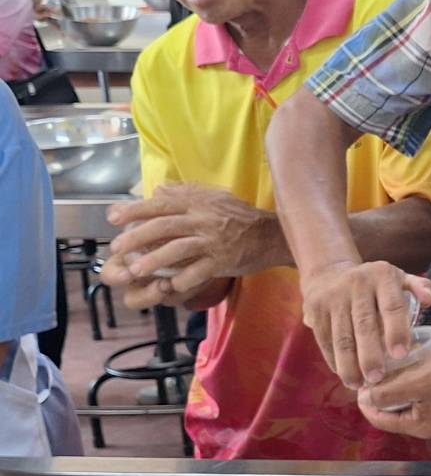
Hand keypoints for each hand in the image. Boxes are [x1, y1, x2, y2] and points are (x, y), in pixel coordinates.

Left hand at [102, 184, 275, 307]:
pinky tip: (170, 286)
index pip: (161, 204)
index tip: (113, 217)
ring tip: (135, 271)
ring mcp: (213, 241)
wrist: (272, 235)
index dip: (135, 209)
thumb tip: (158, 188)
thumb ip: (187, 192)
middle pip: (164, 226)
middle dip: (137, 236)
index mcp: (198, 203)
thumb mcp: (215, 197)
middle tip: (117, 248)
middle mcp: (203, 220)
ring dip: (154, 260)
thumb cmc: (241, 217)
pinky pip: (198, 271)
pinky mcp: (224, 260)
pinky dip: (183, 280)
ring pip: (178, 249)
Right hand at [300, 261, 430, 388]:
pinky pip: (326, 341)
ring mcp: (333, 299)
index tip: (401, 355)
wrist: (329, 273)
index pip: (392, 306)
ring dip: (350, 365)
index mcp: (381, 276)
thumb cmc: (372, 282)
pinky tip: (345, 374)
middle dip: (370, 356)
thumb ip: (420, 287)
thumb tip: (430, 300)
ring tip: (359, 384)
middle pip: (364, 325)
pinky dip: (335, 361)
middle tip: (378, 379)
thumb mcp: (399, 277)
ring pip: (342, 337)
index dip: (397, 331)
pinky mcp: (315, 312)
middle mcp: (356, 285)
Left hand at [355, 327, 430, 437]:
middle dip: (387, 390)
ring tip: (401, 364)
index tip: (362, 383)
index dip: (367, 400)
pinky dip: (419, 380)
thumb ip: (387, 393)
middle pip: (396, 410)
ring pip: (411, 400)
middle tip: (382, 370)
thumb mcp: (416, 380)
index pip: (381, 419)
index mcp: (422, 427)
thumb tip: (367, 398)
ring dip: (403, 383)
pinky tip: (421, 364)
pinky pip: (427, 393)